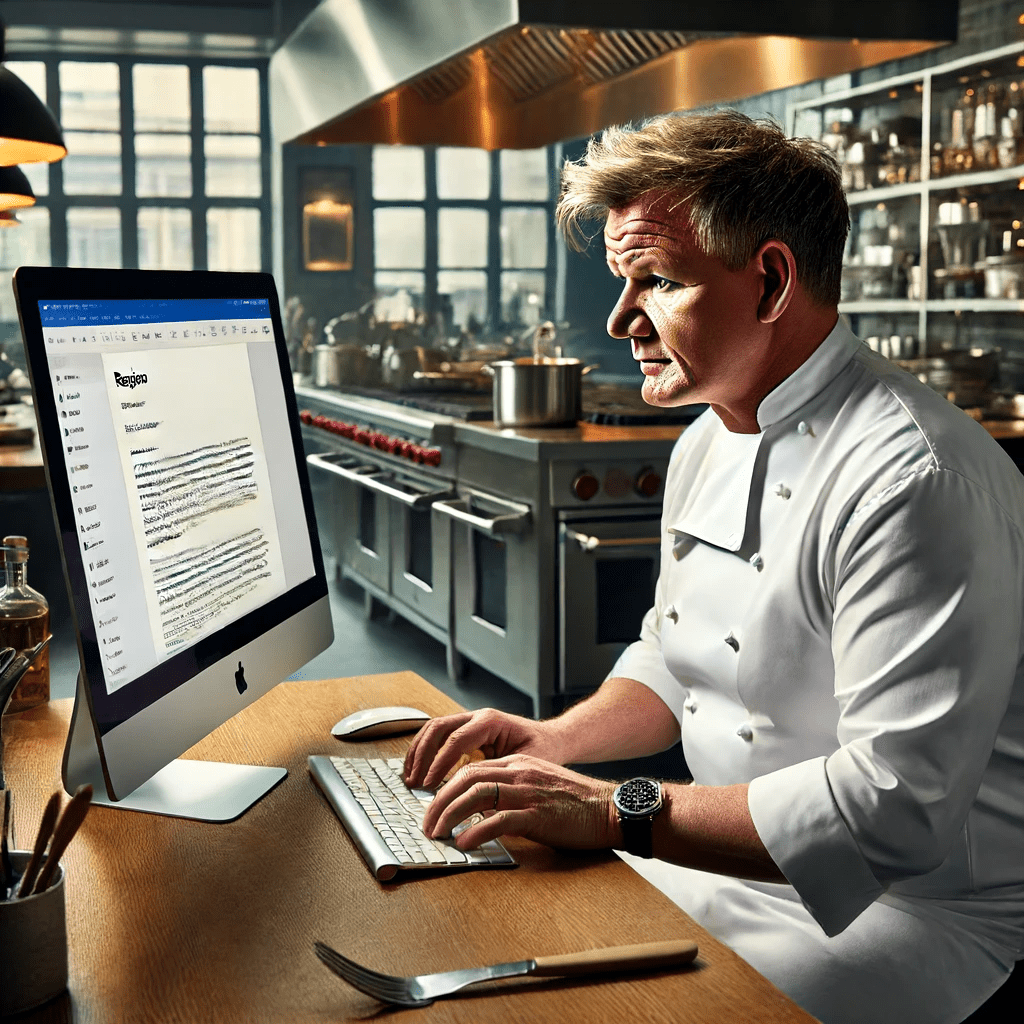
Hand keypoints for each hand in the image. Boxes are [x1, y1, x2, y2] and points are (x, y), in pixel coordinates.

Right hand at [404, 708, 561, 788]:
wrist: (552, 738)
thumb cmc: (543, 751)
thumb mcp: (526, 764)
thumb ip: (500, 776)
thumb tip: (474, 797)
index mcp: (491, 721)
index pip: (457, 739)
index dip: (439, 763)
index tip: (429, 784)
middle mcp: (477, 716)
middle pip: (438, 728)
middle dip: (423, 755)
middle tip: (414, 782)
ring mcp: (470, 720)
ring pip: (433, 728)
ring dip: (418, 752)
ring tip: (410, 777)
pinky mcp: (466, 729)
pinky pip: (438, 735)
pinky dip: (424, 750)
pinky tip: (418, 770)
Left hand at [421, 754, 619, 852]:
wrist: (610, 809)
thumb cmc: (576, 803)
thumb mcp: (539, 786)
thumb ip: (512, 791)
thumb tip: (480, 811)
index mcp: (518, 764)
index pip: (471, 769)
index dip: (446, 788)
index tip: (433, 808)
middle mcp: (519, 772)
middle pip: (466, 778)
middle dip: (439, 801)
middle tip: (427, 824)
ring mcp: (528, 792)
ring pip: (476, 795)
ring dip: (450, 814)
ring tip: (438, 834)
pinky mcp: (538, 814)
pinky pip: (498, 820)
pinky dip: (476, 832)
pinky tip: (465, 843)